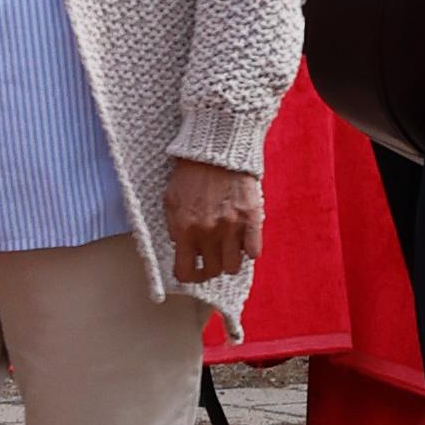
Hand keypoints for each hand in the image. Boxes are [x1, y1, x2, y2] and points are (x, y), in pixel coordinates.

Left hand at [167, 159, 259, 287]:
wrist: (217, 149)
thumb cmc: (191, 173)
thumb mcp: (170, 200)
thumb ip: (173, 227)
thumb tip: (179, 247)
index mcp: (184, 229)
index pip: (185, 272)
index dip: (189, 276)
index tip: (192, 271)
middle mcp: (207, 232)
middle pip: (212, 271)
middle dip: (210, 268)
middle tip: (211, 258)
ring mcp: (231, 226)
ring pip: (233, 267)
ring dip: (230, 261)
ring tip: (228, 249)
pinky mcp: (252, 218)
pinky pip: (254, 251)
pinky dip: (249, 249)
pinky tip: (243, 239)